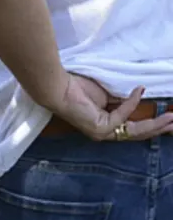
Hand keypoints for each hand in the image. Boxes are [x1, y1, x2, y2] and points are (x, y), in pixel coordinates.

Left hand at [45, 73, 172, 140]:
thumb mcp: (106, 94)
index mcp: (105, 125)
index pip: (132, 129)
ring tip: (172, 118)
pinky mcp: (100, 128)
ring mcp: (102, 133)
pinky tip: (138, 91)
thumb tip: (139, 95)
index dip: (151, 124)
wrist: (58, 86)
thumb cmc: (77, 87)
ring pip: (134, 131)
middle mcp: (104, 132)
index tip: (168, 118)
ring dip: (155, 124)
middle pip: (137, 133)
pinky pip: (122, 116)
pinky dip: (131, 103)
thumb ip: (122, 100)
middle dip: (159, 128)